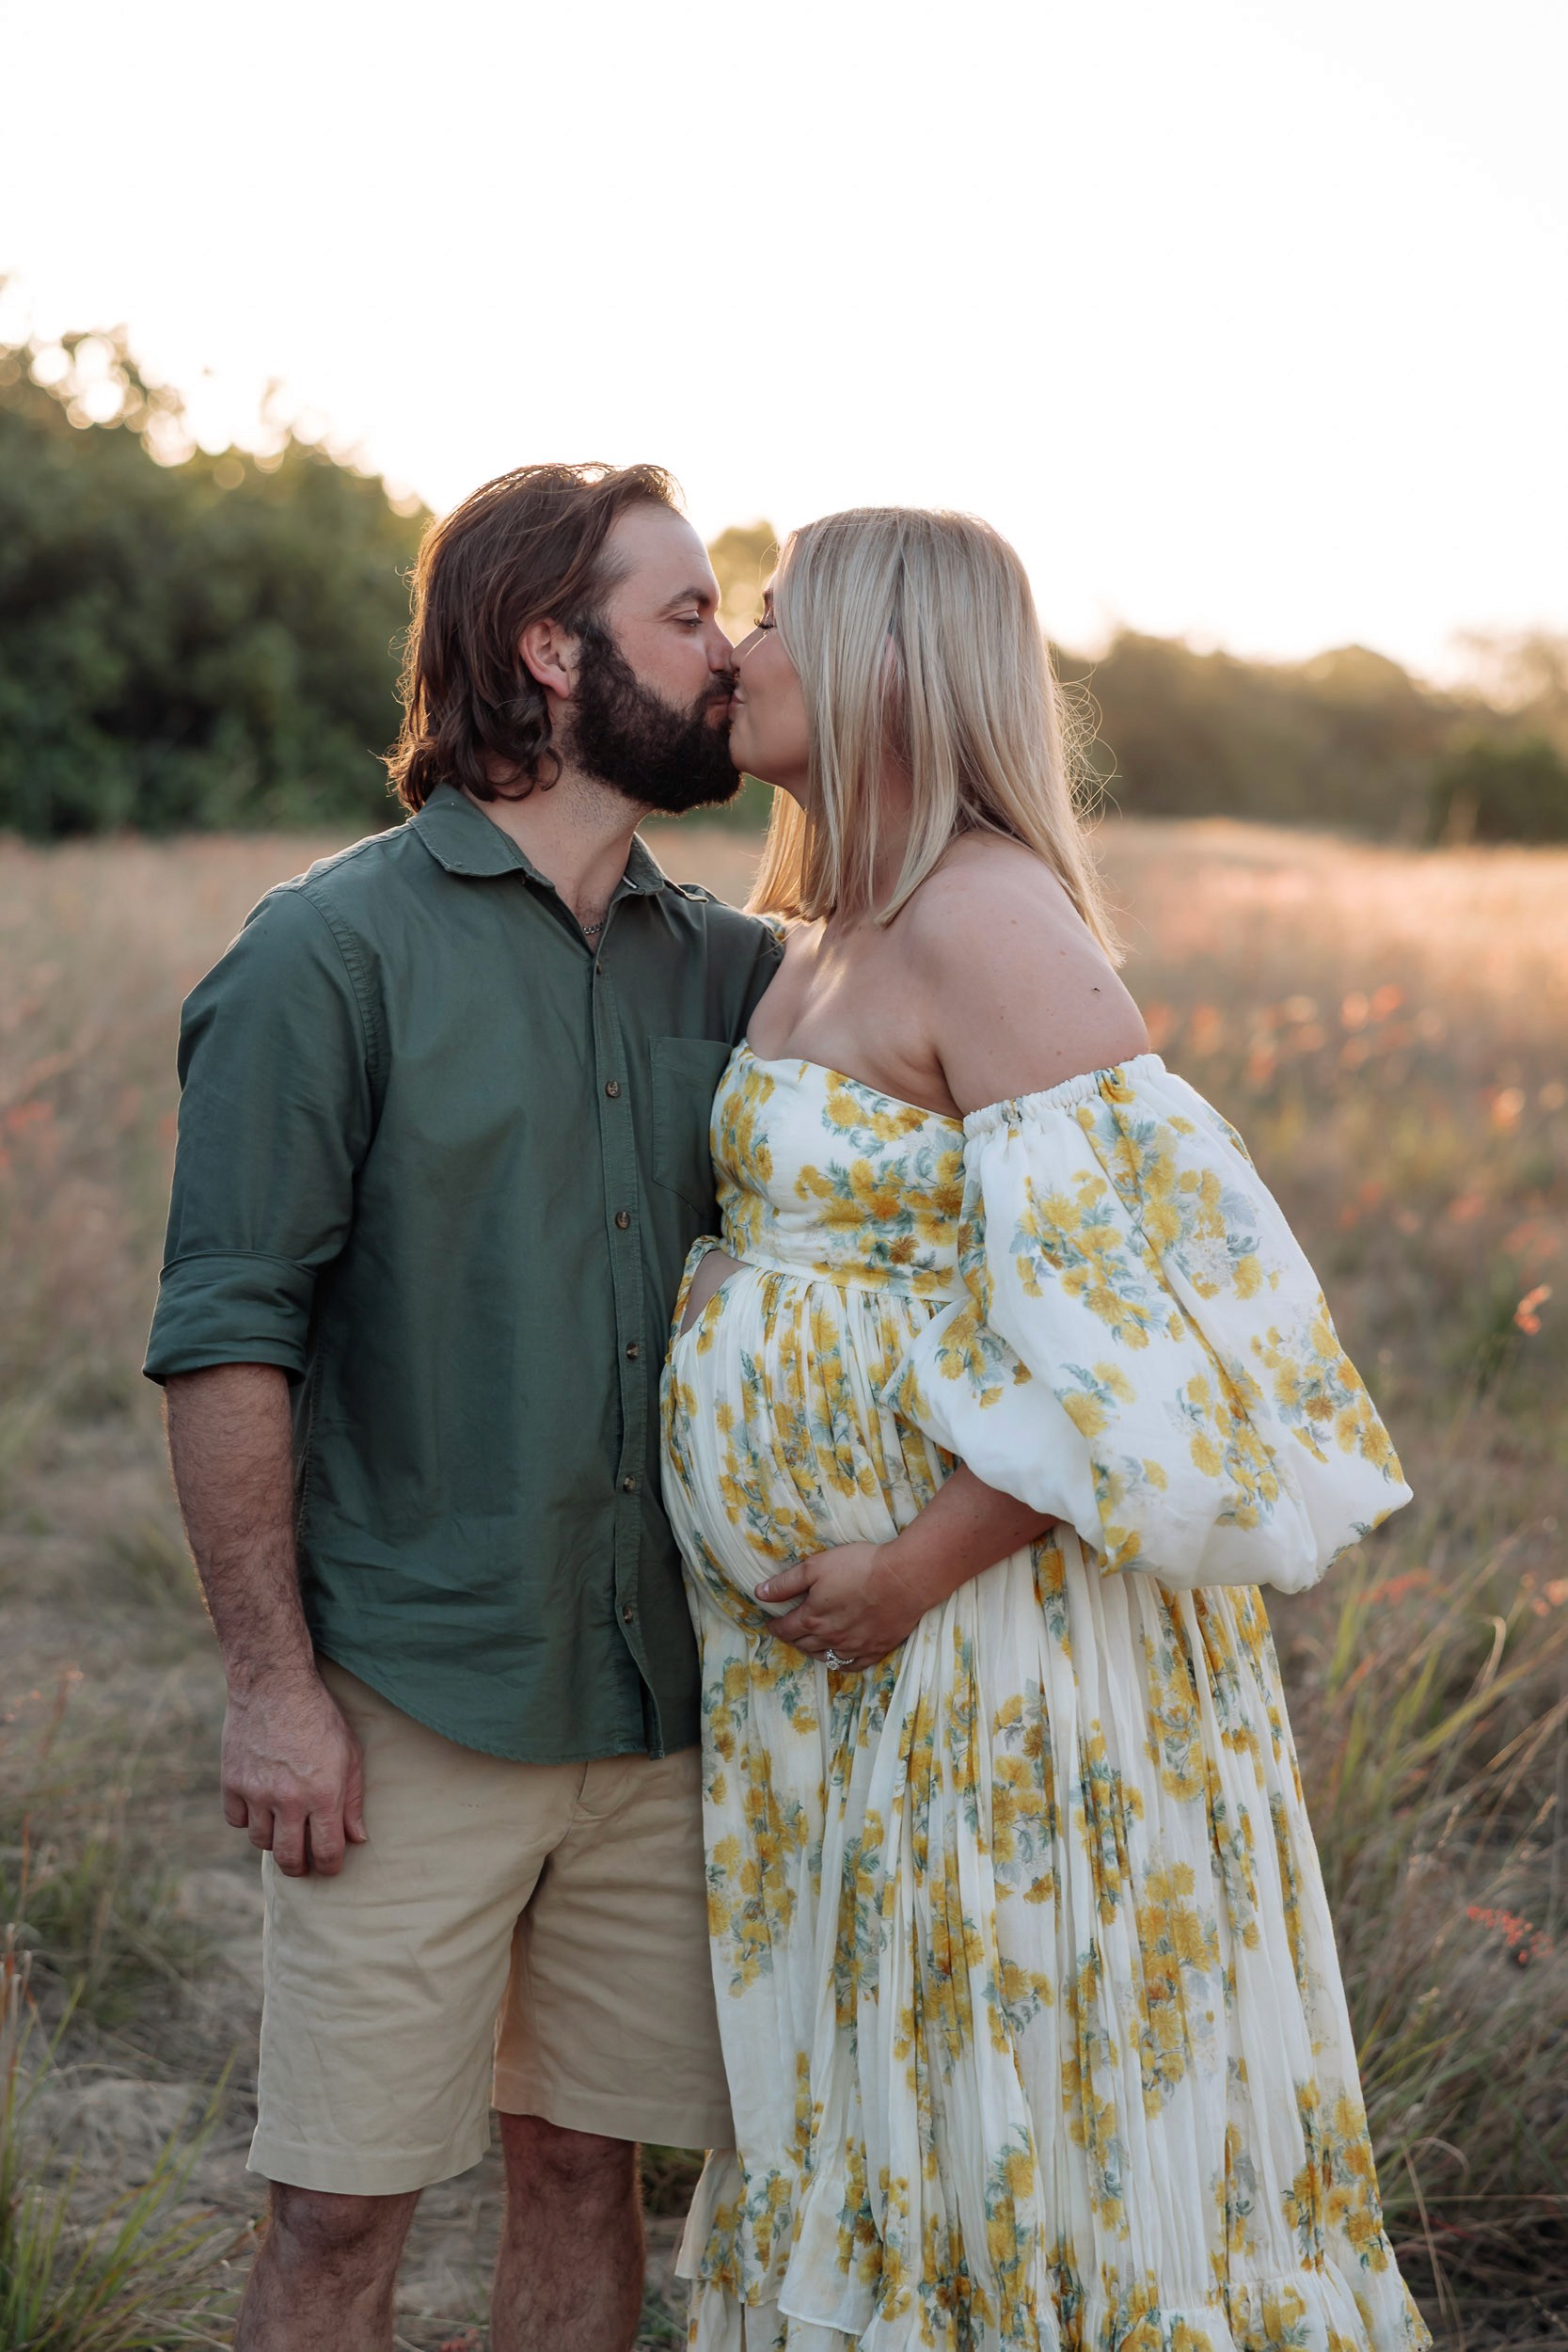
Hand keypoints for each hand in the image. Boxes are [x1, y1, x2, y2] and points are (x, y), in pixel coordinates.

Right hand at [221, 1665, 366, 1877]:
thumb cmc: (320, 1717)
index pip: (326, 1852)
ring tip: (283, 1827)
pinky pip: (236, 1821)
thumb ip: (353, 1800)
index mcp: (323, 1794)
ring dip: (273, 1840)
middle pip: (289, 1858)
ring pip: (261, 1842)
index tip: (329, 1865)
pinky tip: (259, 1806)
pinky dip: (247, 1819)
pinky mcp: (231, 1783)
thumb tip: (356, 1838)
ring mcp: (256, 1793)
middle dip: (299, 1867)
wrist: (275, 1686)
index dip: (330, 1866)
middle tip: (303, 1862)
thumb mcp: (350, 1754)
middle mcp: (288, 1800)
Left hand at [756, 1541, 923, 1668]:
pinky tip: (840, 1656)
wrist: (904, 1579)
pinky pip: (852, 1665)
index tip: (771, 1623)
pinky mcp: (875, 1650)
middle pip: (803, 1644)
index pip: (785, 1629)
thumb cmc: (859, 1567)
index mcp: (812, 1619)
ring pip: (825, 1656)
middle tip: (788, 1632)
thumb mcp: (815, 1566)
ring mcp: (853, 1647)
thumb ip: (786, 1583)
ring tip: (809, 1643)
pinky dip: (841, 1662)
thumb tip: (759, 1593)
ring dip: (813, 1650)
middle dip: (792, 1638)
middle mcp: (829, 1638)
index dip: (774, 1626)